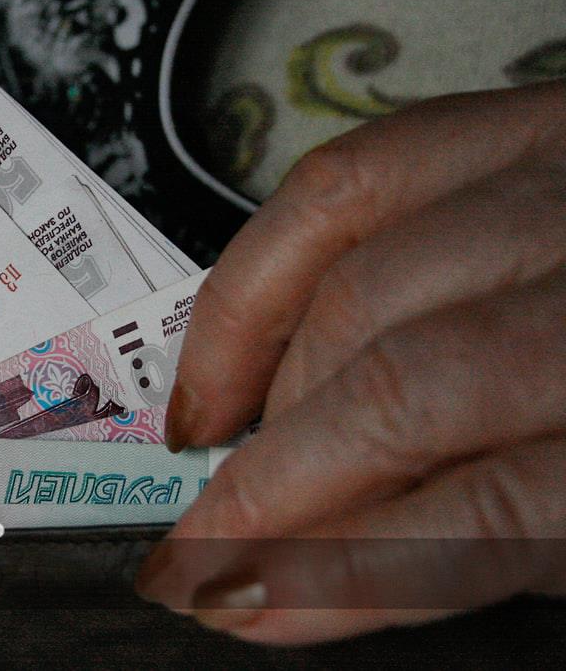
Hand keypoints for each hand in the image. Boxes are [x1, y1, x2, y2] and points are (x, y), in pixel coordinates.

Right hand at [136, 80, 565, 643]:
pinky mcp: (519, 122)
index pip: (493, 512)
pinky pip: (344, 183)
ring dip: (263, 390)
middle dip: (269, 482)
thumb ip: (469, 541)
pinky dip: (257, 273)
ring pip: (356, 286)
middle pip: (404, 390)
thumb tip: (277, 578)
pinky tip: (228, 346)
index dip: (337, 569)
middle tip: (201, 539)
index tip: (232, 597)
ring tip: (228, 450)